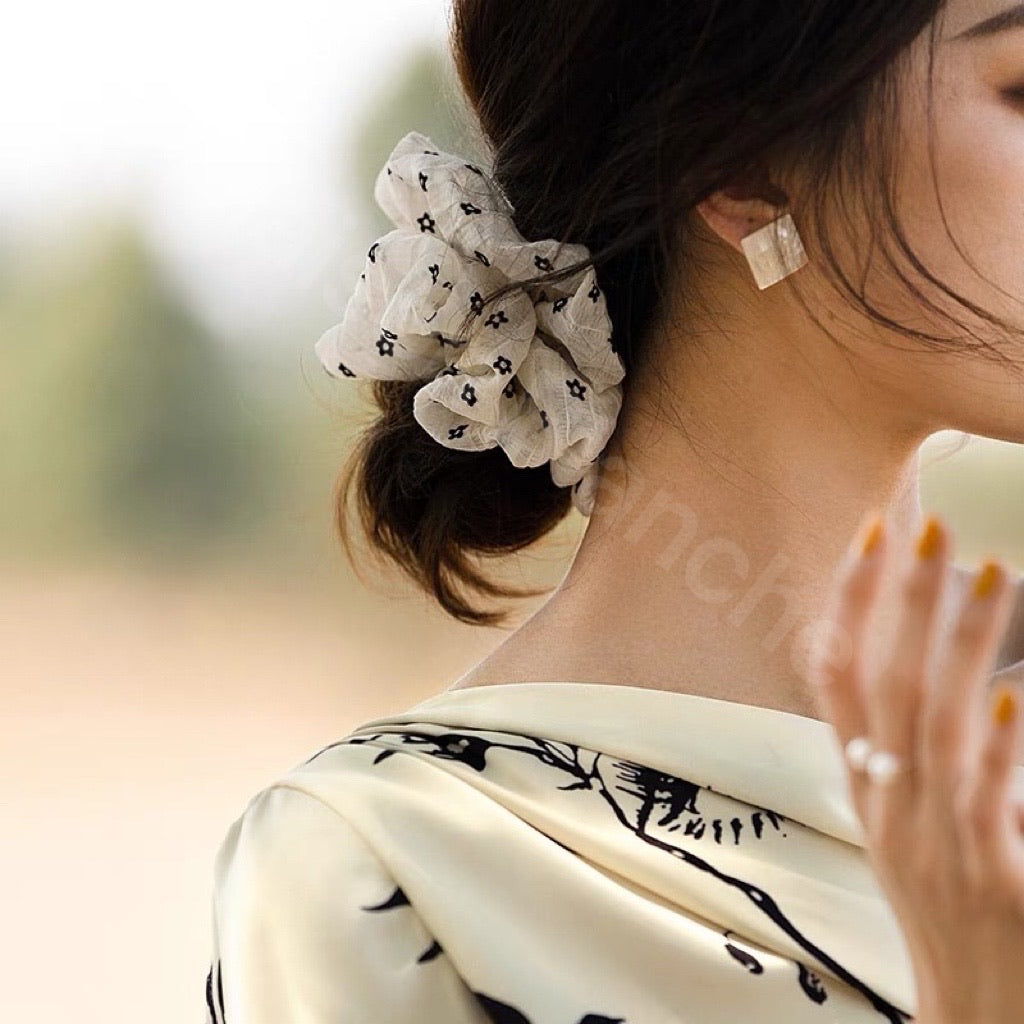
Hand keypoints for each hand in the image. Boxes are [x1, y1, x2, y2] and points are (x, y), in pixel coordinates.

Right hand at [810, 512, 1023, 1023]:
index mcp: (867, 785)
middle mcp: (888, 803)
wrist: (978, 1016)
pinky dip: (990, 747)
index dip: (848, 602)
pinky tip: (1005, 698)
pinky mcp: (991, 880)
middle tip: (929, 528)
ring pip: (931, 725)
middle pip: (881, 684)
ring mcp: (934, 841)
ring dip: (957, 645)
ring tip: (989, 575)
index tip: (871, 537)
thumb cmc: (955, 913)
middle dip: (902, 601)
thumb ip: (922, 756)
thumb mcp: (916, 826)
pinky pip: (982, 802)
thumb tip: (969, 680)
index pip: (835, 675)